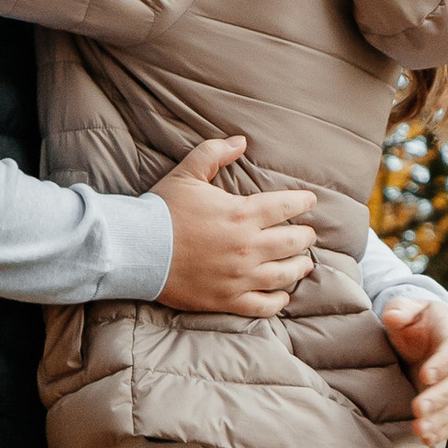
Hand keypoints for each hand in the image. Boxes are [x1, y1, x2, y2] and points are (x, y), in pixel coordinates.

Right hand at [155, 135, 318, 317]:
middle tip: (308, 234)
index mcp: (243, 214)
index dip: (303, 202)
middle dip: (305, 236)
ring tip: (304, 263)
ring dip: (299, 267)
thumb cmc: (163, 210)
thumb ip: (215, 153)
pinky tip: (282, 295)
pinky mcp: (228, 300)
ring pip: (285, 274)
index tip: (310, 202)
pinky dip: (279, 301)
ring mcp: (240, 277)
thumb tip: (241, 141)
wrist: (138, 249)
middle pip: (293, 242)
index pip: (287, 206)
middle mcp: (248, 247)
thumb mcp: (188, 172)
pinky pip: (264, 306)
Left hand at [380, 284, 447, 446]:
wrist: (427, 338)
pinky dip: (444, 430)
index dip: (442, 364)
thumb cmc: (415, 323)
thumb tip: (393, 316)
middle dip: (438, 397)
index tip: (424, 376)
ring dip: (440, 419)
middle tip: (417, 408)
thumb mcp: (407, 309)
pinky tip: (427, 439)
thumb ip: (400, 309)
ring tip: (420, 430)